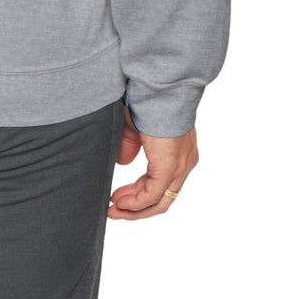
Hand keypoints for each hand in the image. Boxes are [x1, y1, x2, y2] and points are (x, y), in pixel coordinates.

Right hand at [107, 105, 198, 219]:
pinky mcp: (169, 166)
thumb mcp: (136, 126)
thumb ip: (130, 145)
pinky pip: (152, 195)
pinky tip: (120, 202)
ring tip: (114, 210)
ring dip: (134, 209)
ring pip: (159, 201)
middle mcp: (184, 163)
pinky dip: (135, 203)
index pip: (162, 183)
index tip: (119, 197)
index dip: (140, 194)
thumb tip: (123, 163)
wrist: (159, 88)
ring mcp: (179, 166)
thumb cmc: (148, 99)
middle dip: (136, 207)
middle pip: (162, 198)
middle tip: (115, 209)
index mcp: (179, 152)